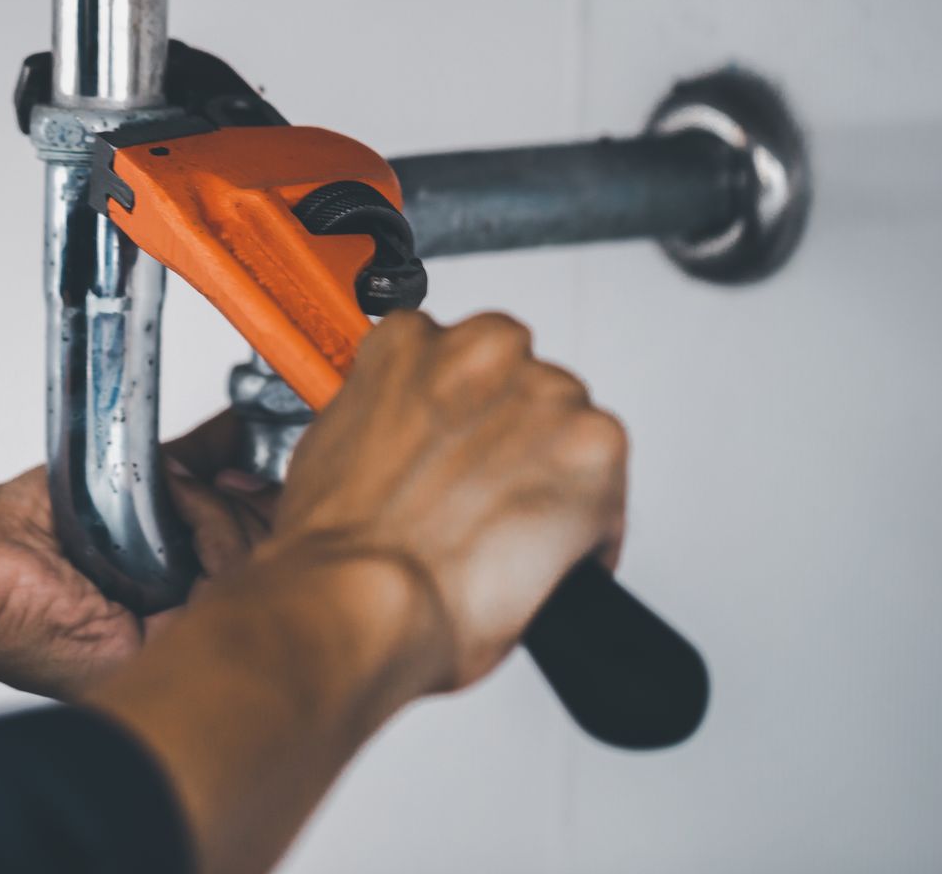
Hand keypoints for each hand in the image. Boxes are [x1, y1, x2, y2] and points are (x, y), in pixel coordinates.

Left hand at [0, 411, 275, 698]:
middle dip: (253, 511)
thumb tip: (240, 429)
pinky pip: (224, 588)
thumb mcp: (136, 483)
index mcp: (180, 604)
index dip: (272, 519)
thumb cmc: (31, 530)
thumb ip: (194, 466)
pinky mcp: (155, 653)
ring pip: (253, 578)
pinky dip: (211, 529)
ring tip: (182, 489)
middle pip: (268, 573)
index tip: (259, 476)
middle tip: (223, 478)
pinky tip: (178, 505)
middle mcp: (180, 632)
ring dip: (226, 514)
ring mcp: (172, 649)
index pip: (261, 570)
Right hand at [81, 312, 628, 873]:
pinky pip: (608, 485)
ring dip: (550, 477)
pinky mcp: (593, 446)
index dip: (461, 416)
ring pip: (569, 430)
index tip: (457, 451)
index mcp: (409, 342)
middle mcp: (481, 350)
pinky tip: (545, 560)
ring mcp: (541, 392)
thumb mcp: (334, 452)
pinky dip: (589, 526)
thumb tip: (406, 446)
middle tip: (483, 502)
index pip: (457, 361)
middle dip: (510, 442)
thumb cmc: (339, 548)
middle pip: (520, 388)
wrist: (358, 599)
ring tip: (510, 538)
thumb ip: (385, 422)